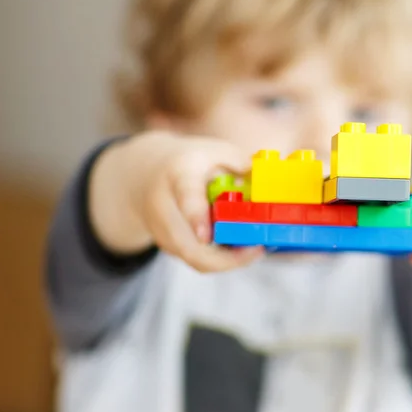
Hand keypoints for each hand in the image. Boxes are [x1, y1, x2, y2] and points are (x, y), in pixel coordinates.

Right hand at [90, 130, 263, 272]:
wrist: (145, 175)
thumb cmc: (190, 161)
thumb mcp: (215, 150)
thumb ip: (240, 163)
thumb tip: (265, 182)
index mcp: (179, 176)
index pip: (185, 197)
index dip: (195, 217)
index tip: (205, 235)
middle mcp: (165, 208)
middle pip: (188, 245)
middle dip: (225, 258)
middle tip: (257, 249)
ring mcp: (164, 232)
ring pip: (195, 259)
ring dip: (228, 261)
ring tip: (254, 250)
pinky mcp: (170, 247)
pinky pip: (197, 260)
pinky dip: (221, 260)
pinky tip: (242, 251)